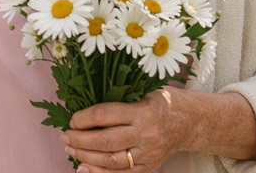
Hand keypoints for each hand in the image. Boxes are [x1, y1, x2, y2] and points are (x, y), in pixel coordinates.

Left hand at [61, 88, 187, 171]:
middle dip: (80, 140)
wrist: (190, 122)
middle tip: (64, 137)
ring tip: (70, 150)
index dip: (83, 118)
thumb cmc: (161, 102)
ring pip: (112, 160)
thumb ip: (117, 98)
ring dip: (86, 157)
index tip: (71, 119)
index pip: (105, 115)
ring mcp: (148, 153)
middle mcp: (146, 134)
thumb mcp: (142, 91)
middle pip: (106, 140)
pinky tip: (84, 168)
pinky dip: (101, 172)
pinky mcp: (150, 165)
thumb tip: (82, 103)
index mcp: (142, 111)